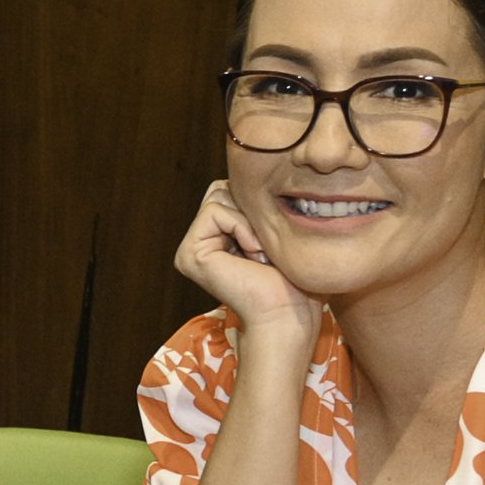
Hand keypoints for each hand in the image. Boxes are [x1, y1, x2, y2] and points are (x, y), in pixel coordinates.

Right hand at [177, 181, 312, 345]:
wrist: (288, 314)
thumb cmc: (295, 282)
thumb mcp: (277, 232)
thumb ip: (259, 206)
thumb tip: (256, 170)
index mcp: (217, 240)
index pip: (231, 192)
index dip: (257, 206)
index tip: (272, 245)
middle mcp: (199, 244)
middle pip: (221, 189)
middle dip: (250, 210)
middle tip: (265, 248)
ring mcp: (190, 250)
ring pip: (218, 196)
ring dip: (249, 221)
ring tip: (260, 253)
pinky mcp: (189, 255)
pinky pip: (216, 212)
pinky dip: (242, 228)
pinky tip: (252, 255)